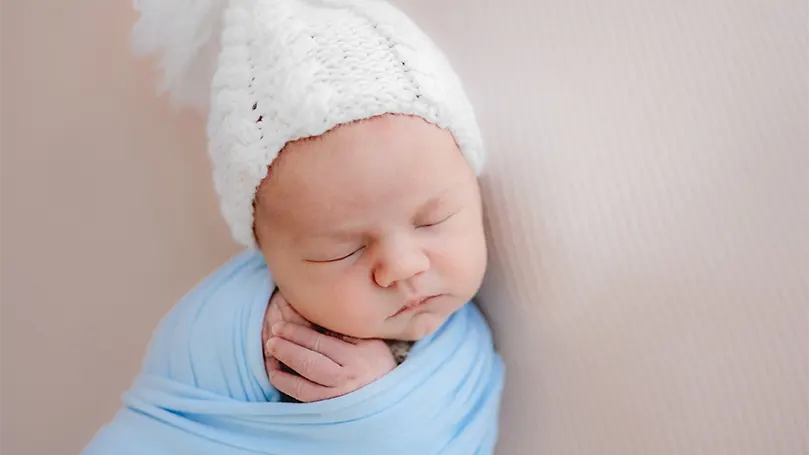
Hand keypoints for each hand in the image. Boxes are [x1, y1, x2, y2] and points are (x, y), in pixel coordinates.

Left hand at [262, 293, 395, 401]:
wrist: (390, 393)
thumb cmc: (375, 360)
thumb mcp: (367, 340)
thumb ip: (343, 329)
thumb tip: (310, 314)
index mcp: (357, 357)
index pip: (320, 343)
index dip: (297, 333)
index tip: (280, 324)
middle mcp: (348, 379)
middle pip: (310, 364)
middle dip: (287, 350)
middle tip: (271, 338)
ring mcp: (339, 397)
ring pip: (304, 386)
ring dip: (282, 370)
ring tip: (269, 355)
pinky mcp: (331, 410)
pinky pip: (305, 400)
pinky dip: (288, 386)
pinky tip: (277, 374)